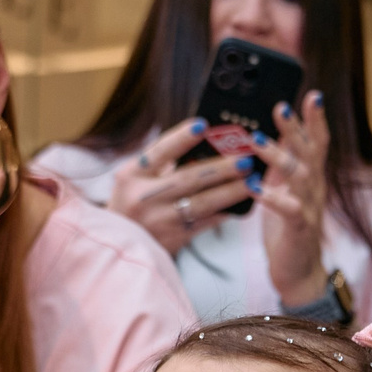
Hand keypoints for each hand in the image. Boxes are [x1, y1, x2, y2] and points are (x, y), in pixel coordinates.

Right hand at [107, 121, 254, 254]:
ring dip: (231, 192)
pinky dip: (224, 212)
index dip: (181, 138)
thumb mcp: (133, 181)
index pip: (158, 151)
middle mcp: (143, 198)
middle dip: (221, 168)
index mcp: (131, 175)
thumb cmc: (131, 205)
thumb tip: (204, 145)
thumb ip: (161, 164)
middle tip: (245, 159)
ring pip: (202, 203)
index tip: (203, 125)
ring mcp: (159, 220)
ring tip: (251, 182)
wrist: (120, 246)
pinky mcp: (174, 239)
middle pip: (188, 178)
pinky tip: (240, 205)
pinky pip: (206, 223)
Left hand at [255, 92, 332, 310]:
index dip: (315, 118)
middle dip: (295, 127)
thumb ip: (280, 166)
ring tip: (257, 142)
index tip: (312, 94)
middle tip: (279, 106)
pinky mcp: (299, 229)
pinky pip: (290, 210)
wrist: (299, 272)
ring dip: (279, 157)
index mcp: (310, 177)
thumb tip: (266, 135)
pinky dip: (273, 197)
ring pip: (300, 176)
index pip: (317, 142)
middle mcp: (314, 188)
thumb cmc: (287, 230)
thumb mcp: (284, 190)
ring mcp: (309, 207)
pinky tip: (256, 188)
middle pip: (310, 151)